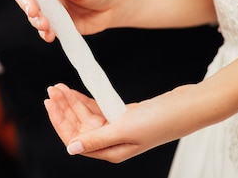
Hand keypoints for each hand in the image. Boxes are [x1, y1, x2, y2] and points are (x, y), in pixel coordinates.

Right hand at [4, 0, 122, 41]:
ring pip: (29, 12)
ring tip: (45, 25)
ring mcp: (45, 4)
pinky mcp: (52, 20)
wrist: (113, 6)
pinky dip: (43, 32)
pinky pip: (41, 27)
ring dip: (35, 20)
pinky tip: (49, 35)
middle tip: (34, 11)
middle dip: (26, 3)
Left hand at [45, 83, 195, 162]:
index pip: (75, 140)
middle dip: (63, 108)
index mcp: (111, 151)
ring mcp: (117, 128)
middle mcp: (111, 142)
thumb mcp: (125, 129)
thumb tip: (71, 149)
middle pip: (78, 126)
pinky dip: (85, 99)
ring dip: (72, 101)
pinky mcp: (122, 116)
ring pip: (86, 116)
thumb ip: (97, 139)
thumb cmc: (161, 120)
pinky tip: (74, 91)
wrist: (187, 107)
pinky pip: (97, 108)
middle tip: (51, 90)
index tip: (50, 104)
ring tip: (58, 86)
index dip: (60, 122)